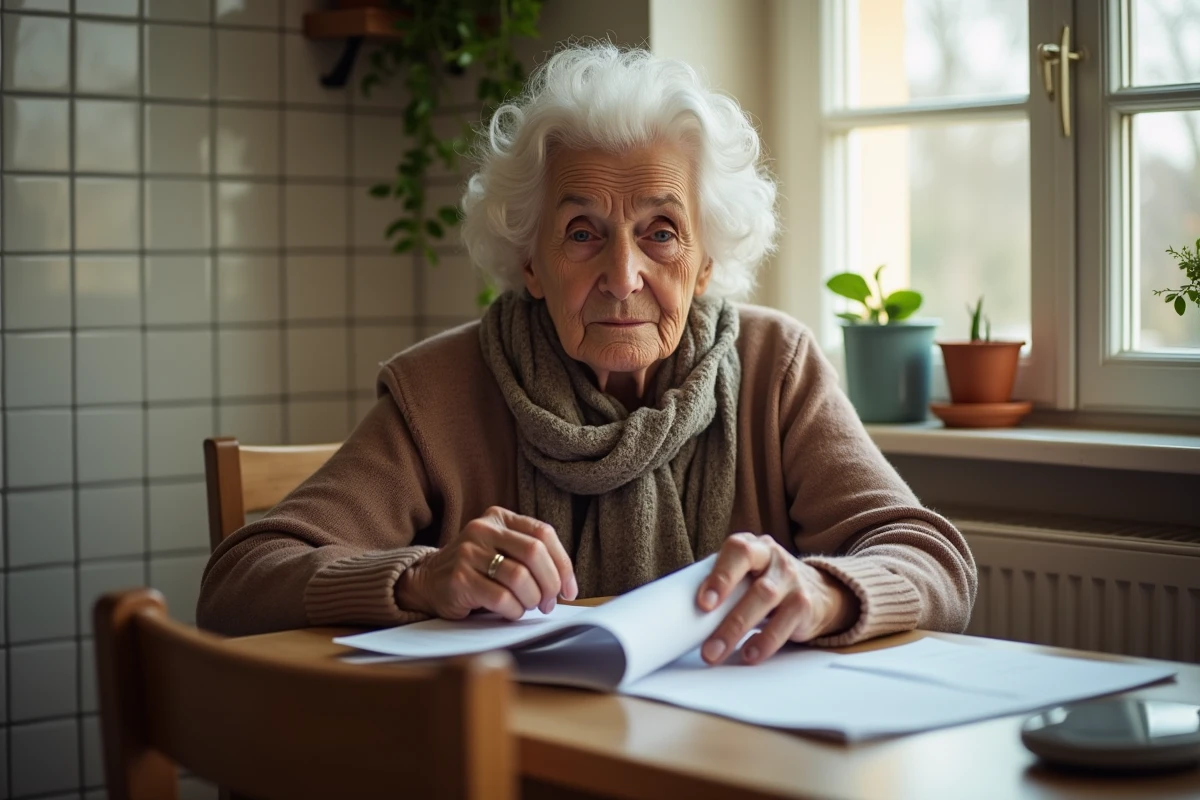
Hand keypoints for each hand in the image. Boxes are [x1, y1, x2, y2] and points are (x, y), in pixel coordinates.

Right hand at [395, 506, 577, 620]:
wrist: (427, 581)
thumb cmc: (476, 570)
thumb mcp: (501, 551)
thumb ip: (529, 556)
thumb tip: (566, 584)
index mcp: (500, 518)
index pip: (544, 533)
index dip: (563, 564)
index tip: (569, 590)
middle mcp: (483, 529)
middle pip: (535, 553)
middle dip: (550, 584)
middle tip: (549, 603)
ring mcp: (468, 552)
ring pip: (520, 577)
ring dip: (532, 599)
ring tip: (528, 607)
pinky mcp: (459, 577)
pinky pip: (500, 598)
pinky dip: (513, 610)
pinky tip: (511, 612)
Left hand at [696, 533, 858, 665]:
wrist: (818, 590)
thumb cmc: (765, 581)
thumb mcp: (746, 573)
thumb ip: (721, 582)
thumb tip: (680, 609)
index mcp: (752, 547)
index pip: (737, 551)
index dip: (720, 576)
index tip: (703, 603)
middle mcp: (774, 559)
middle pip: (753, 585)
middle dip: (728, 617)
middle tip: (707, 644)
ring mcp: (792, 581)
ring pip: (766, 603)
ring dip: (738, 631)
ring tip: (717, 653)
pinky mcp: (804, 605)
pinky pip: (785, 624)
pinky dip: (765, 642)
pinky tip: (750, 654)